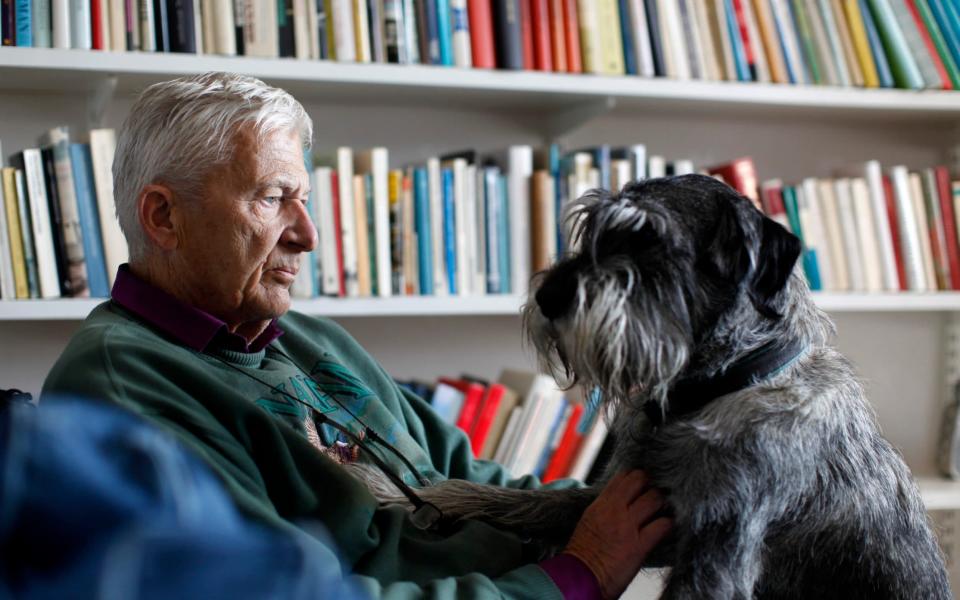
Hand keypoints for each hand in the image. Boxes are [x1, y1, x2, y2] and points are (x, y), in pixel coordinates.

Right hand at [562, 470, 671, 598]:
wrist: (579, 578)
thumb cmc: (583, 553)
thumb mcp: (589, 520)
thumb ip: (606, 506)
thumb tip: (622, 499)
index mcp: (601, 504)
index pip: (624, 476)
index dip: (638, 476)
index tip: (645, 481)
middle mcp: (615, 510)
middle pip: (641, 480)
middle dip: (652, 484)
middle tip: (657, 493)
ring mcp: (628, 527)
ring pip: (654, 499)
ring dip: (662, 504)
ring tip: (664, 510)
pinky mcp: (639, 546)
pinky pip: (662, 526)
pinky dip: (668, 524)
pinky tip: (667, 528)